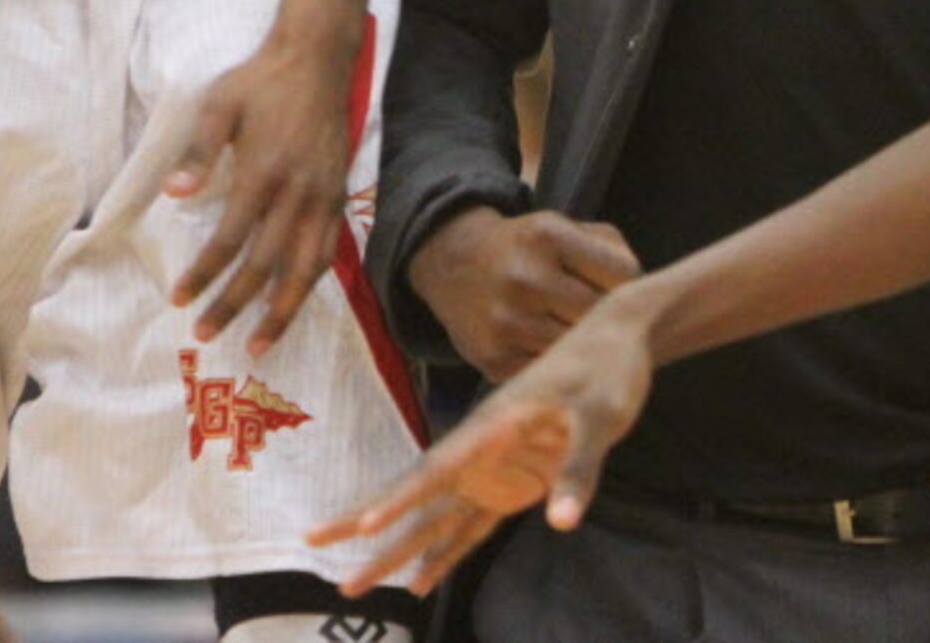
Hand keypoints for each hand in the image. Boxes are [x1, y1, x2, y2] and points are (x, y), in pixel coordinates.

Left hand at [166, 34, 355, 357]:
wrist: (316, 60)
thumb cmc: (260, 82)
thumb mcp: (219, 105)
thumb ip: (198, 152)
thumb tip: (173, 195)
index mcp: (264, 172)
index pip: (230, 239)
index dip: (204, 273)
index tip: (180, 298)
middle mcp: (297, 193)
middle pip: (265, 264)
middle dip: (234, 304)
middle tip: (206, 333)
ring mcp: (323, 197)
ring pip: (305, 268)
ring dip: (281, 310)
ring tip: (259, 344)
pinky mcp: (339, 195)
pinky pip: (327, 251)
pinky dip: (309, 283)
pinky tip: (292, 303)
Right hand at [308, 292, 657, 595]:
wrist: (617, 343)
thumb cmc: (606, 371)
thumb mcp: (601, 415)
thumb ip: (579, 468)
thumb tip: (560, 524)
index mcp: (493, 425)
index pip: (437, 467)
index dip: (401, 497)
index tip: (363, 522)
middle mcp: (481, 449)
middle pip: (416, 493)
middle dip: (367, 521)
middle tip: (312, 544)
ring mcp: (492, 469)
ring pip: (433, 518)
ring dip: (395, 550)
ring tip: (351, 586)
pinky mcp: (511, 484)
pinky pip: (470, 527)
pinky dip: (444, 555)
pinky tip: (418, 583)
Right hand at [407, 206, 639, 380]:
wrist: (456, 265)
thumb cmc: (529, 248)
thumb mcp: (565, 227)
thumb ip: (613, 251)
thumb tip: (643, 298)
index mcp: (547, 236)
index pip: (623, 273)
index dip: (628, 282)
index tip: (614, 285)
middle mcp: (525, 278)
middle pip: (601, 314)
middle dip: (608, 316)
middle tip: (604, 315)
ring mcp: (507, 323)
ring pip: (579, 348)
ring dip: (586, 343)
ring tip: (581, 332)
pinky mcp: (494, 360)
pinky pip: (551, 371)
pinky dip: (558, 363)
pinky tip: (553, 347)